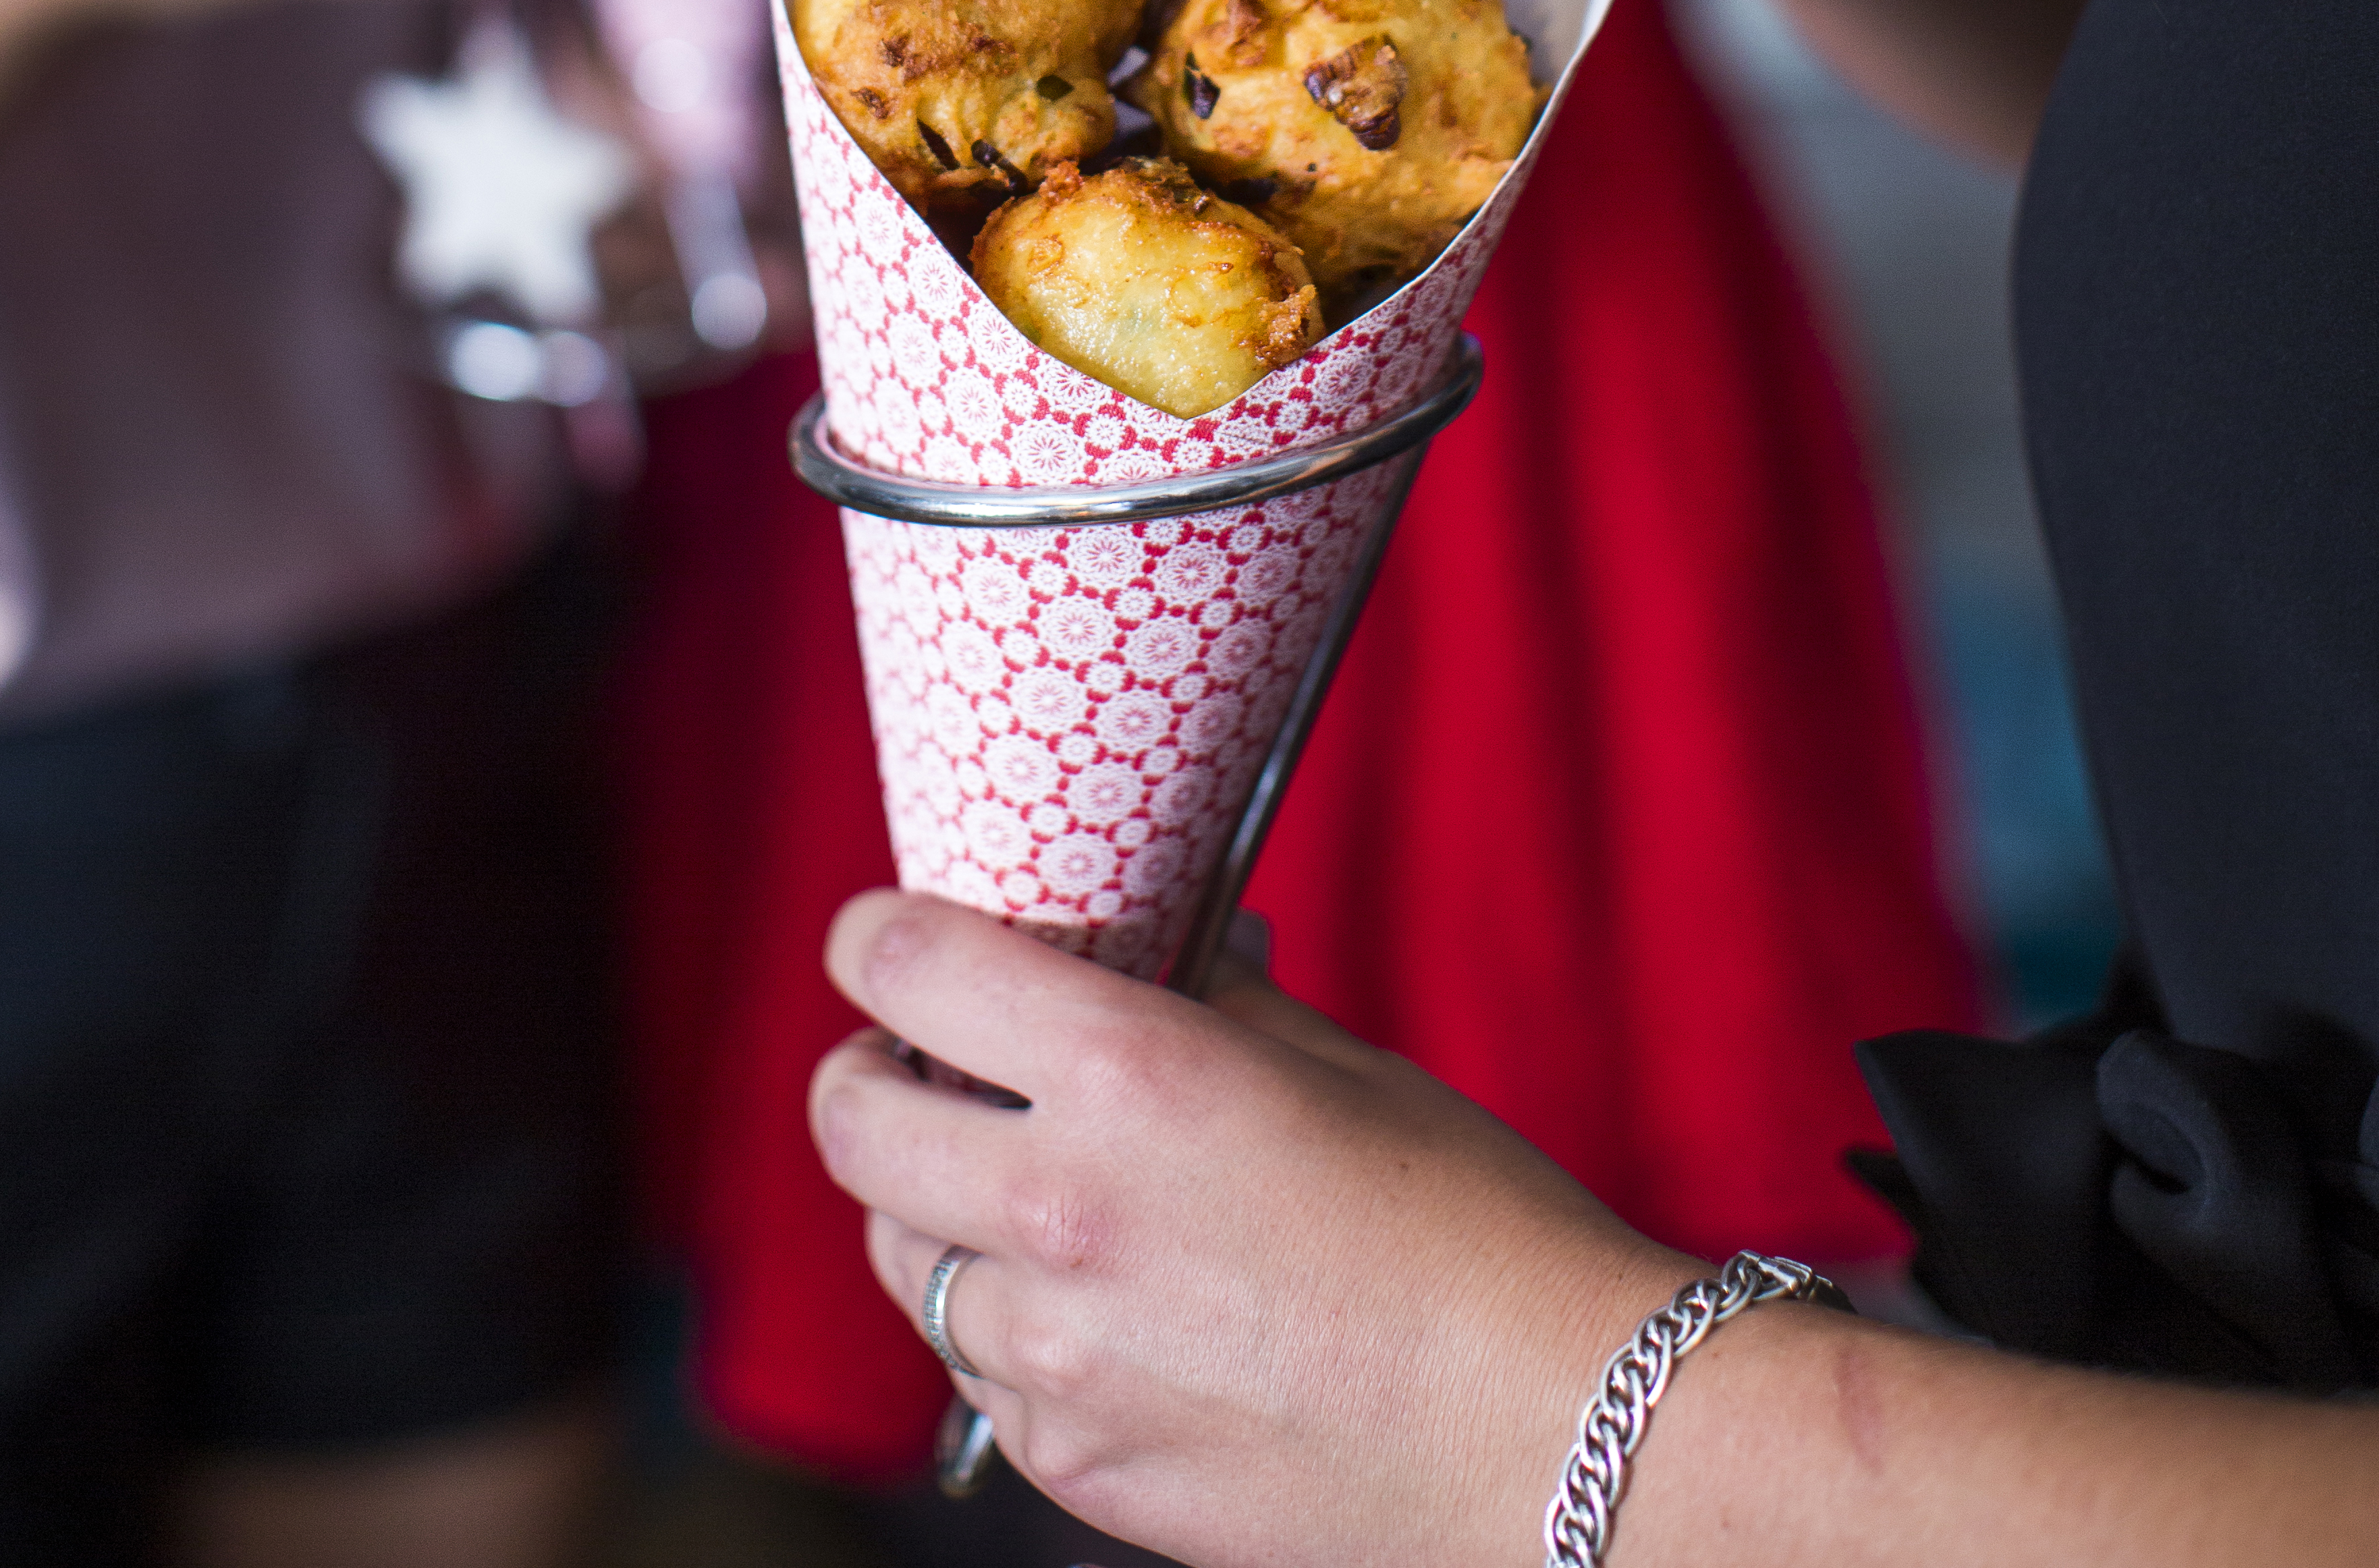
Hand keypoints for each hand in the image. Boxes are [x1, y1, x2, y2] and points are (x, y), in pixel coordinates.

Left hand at [810, 890, 1676, 1567]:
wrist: (1550, 1429)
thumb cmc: (1465, 1224)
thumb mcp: (1329, 1062)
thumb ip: (1202, 1003)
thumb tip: (1144, 953)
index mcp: (1125, 1078)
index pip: (904, 965)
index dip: (875, 935)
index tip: (883, 936)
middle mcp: (1063, 1215)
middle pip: (852, 1124)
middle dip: (869, 1077)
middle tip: (916, 1064)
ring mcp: (1059, 1360)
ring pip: (903, 1262)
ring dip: (937, 1214)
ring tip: (1020, 1193)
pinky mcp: (1076, 1467)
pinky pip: (981, 1377)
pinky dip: (1008, 1332)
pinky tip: (1099, 1308)